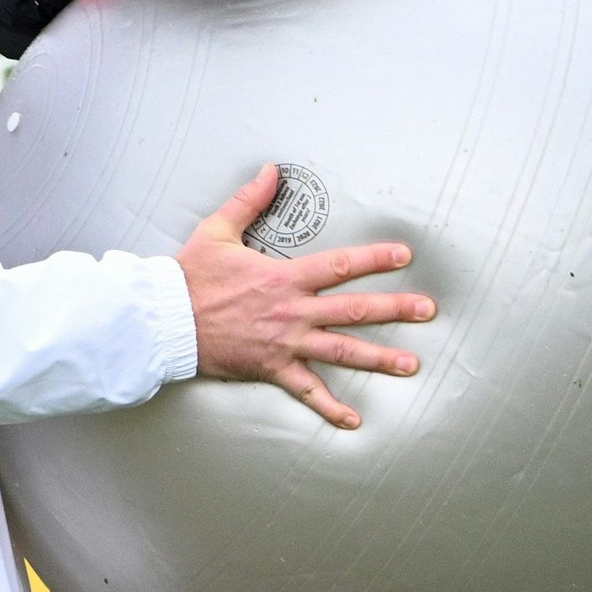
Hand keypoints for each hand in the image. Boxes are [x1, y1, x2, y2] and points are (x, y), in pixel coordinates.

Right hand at [177, 164, 431, 429]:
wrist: (165, 320)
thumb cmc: (190, 276)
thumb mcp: (218, 230)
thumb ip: (249, 200)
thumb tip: (270, 170)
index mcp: (284, 277)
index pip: (339, 265)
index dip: (374, 259)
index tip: (402, 256)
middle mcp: (292, 311)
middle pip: (354, 311)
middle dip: (395, 310)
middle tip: (427, 310)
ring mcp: (285, 343)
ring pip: (341, 351)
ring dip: (379, 359)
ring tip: (411, 364)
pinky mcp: (271, 368)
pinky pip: (306, 392)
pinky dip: (330, 408)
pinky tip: (354, 421)